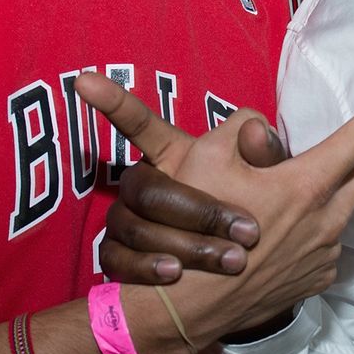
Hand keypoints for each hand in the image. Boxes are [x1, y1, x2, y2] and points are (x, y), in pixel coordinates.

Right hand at [77, 70, 353, 344]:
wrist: (185, 305)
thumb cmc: (191, 229)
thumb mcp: (202, 158)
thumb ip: (242, 128)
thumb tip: (264, 125)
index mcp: (307, 183)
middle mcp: (327, 218)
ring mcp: (326, 252)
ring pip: (344, 206)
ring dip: (345, 187)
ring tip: (318, 182)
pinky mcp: (317, 277)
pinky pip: (324, 239)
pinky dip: (313, 226)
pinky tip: (281, 233)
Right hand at [101, 113, 289, 283]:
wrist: (242, 271)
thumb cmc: (254, 210)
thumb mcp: (270, 179)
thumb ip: (264, 152)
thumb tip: (255, 128)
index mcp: (173, 155)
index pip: (138, 123)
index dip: (112, 100)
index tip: (83, 79)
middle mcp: (142, 184)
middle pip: (144, 187)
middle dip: (197, 211)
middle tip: (247, 232)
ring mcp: (125, 220)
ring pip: (133, 226)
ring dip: (181, 244)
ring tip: (226, 261)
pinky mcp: (118, 255)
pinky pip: (116, 261)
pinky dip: (146, 268)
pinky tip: (176, 275)